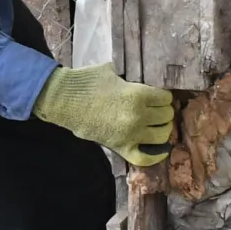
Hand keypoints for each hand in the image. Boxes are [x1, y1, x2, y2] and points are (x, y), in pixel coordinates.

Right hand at [33, 63, 174, 166]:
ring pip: (162, 135)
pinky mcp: (121, 147)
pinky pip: (145, 158)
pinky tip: (162, 150)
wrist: (65, 101)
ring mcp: (131, 134)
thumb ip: (129, 77)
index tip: (158, 97)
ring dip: (162, 129)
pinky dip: (156, 156)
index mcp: (138, 94)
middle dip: (164, 111)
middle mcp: (138, 116)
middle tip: (157, 110)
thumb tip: (140, 78)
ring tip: (157, 125)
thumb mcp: (112, 72)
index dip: (163, 96)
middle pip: (166, 116)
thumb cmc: (87, 82)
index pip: (165, 98)